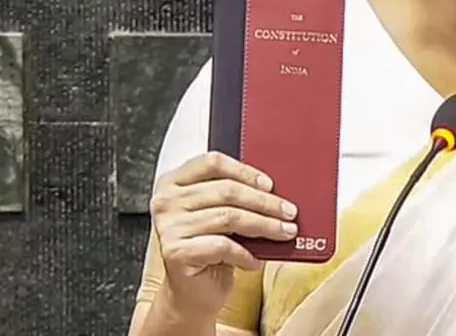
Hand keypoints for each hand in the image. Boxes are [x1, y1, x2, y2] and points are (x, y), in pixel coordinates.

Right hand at [149, 151, 298, 316]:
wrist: (191, 293)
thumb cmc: (209, 250)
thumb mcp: (221, 215)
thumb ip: (236, 197)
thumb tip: (275, 191)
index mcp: (174, 183)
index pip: (212, 163)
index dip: (245, 171)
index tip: (270, 185)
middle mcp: (166, 202)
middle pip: (226, 190)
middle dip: (265, 202)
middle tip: (289, 212)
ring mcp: (169, 227)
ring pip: (228, 217)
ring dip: (264, 225)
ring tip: (284, 232)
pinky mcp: (176, 252)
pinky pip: (222, 246)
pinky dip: (245, 253)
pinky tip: (255, 260)